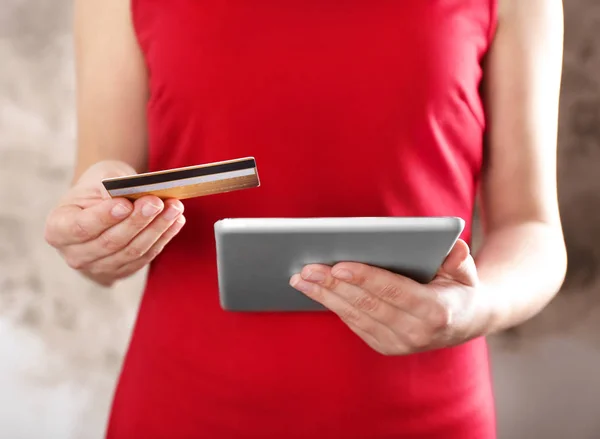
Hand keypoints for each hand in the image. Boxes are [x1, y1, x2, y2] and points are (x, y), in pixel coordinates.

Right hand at [44, 160, 185, 286]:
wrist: (101, 204)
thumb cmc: (97, 188)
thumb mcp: (96, 180)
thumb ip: (108, 188)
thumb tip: (127, 197)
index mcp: (58, 229)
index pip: (81, 227)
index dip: (104, 218)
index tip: (125, 204)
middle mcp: (74, 254)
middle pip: (111, 242)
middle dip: (138, 221)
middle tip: (157, 202)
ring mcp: (98, 268)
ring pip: (132, 252)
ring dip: (157, 230)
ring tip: (174, 208)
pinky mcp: (121, 272)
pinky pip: (145, 257)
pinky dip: (163, 238)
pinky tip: (177, 220)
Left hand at [289, 240, 492, 354]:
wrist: (464, 322)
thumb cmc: (460, 287)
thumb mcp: (466, 270)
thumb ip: (459, 259)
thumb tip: (452, 248)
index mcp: (436, 312)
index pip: (394, 291)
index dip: (365, 278)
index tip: (339, 265)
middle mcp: (416, 333)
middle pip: (367, 305)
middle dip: (334, 285)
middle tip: (307, 269)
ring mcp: (399, 344)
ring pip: (355, 316)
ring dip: (325, 296)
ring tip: (301, 278)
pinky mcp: (385, 346)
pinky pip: (355, 324)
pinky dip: (334, 306)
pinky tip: (316, 291)